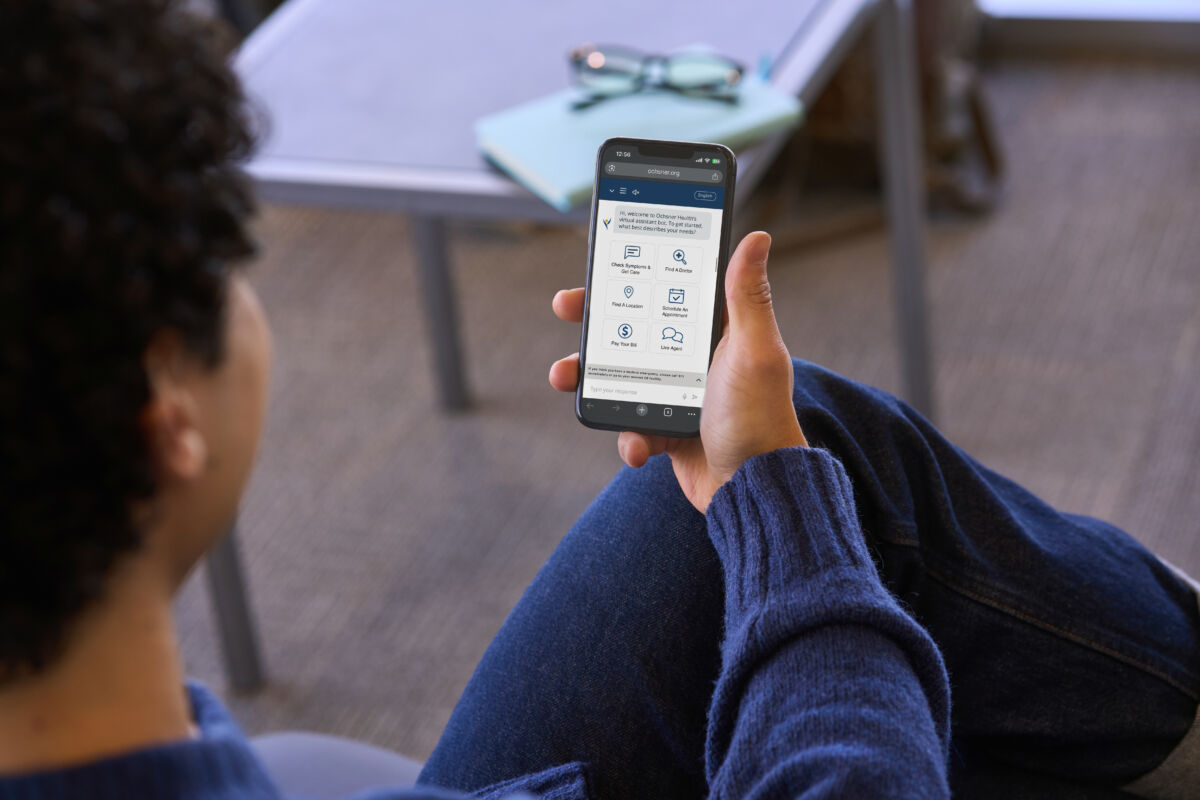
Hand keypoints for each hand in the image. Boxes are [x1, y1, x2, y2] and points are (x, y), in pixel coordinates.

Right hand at [550, 231, 805, 512]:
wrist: (756, 490)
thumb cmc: (762, 418)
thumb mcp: (754, 351)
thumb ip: (748, 297)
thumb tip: (757, 237)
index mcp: (713, 331)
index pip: (667, 289)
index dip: (631, 272)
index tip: (599, 260)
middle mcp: (691, 358)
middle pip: (631, 327)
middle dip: (594, 318)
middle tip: (565, 306)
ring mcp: (674, 394)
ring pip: (618, 375)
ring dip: (588, 377)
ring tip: (566, 378)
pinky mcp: (663, 430)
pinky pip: (629, 426)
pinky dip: (626, 436)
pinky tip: (637, 446)